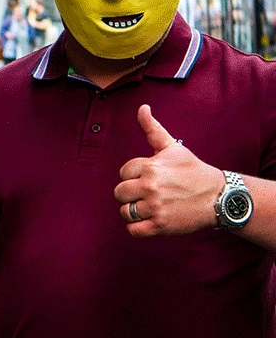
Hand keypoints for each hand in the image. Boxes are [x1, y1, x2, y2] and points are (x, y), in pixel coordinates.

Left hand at [114, 104, 224, 236]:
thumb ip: (152, 129)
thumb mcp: (173, 147)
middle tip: (147, 194)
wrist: (219, 197)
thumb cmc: (193, 171)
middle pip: (119, 193)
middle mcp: (151, 187)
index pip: (123, 172)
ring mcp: (155, 207)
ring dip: (134, 211)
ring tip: (149, 207)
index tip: (149, 178)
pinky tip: (149, 220)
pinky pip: (133, 230)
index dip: (134, 176)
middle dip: (130, 194)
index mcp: (151, 167)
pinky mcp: (160, 225)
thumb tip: (142, 107)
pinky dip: (137, 228)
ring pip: (125, 212)